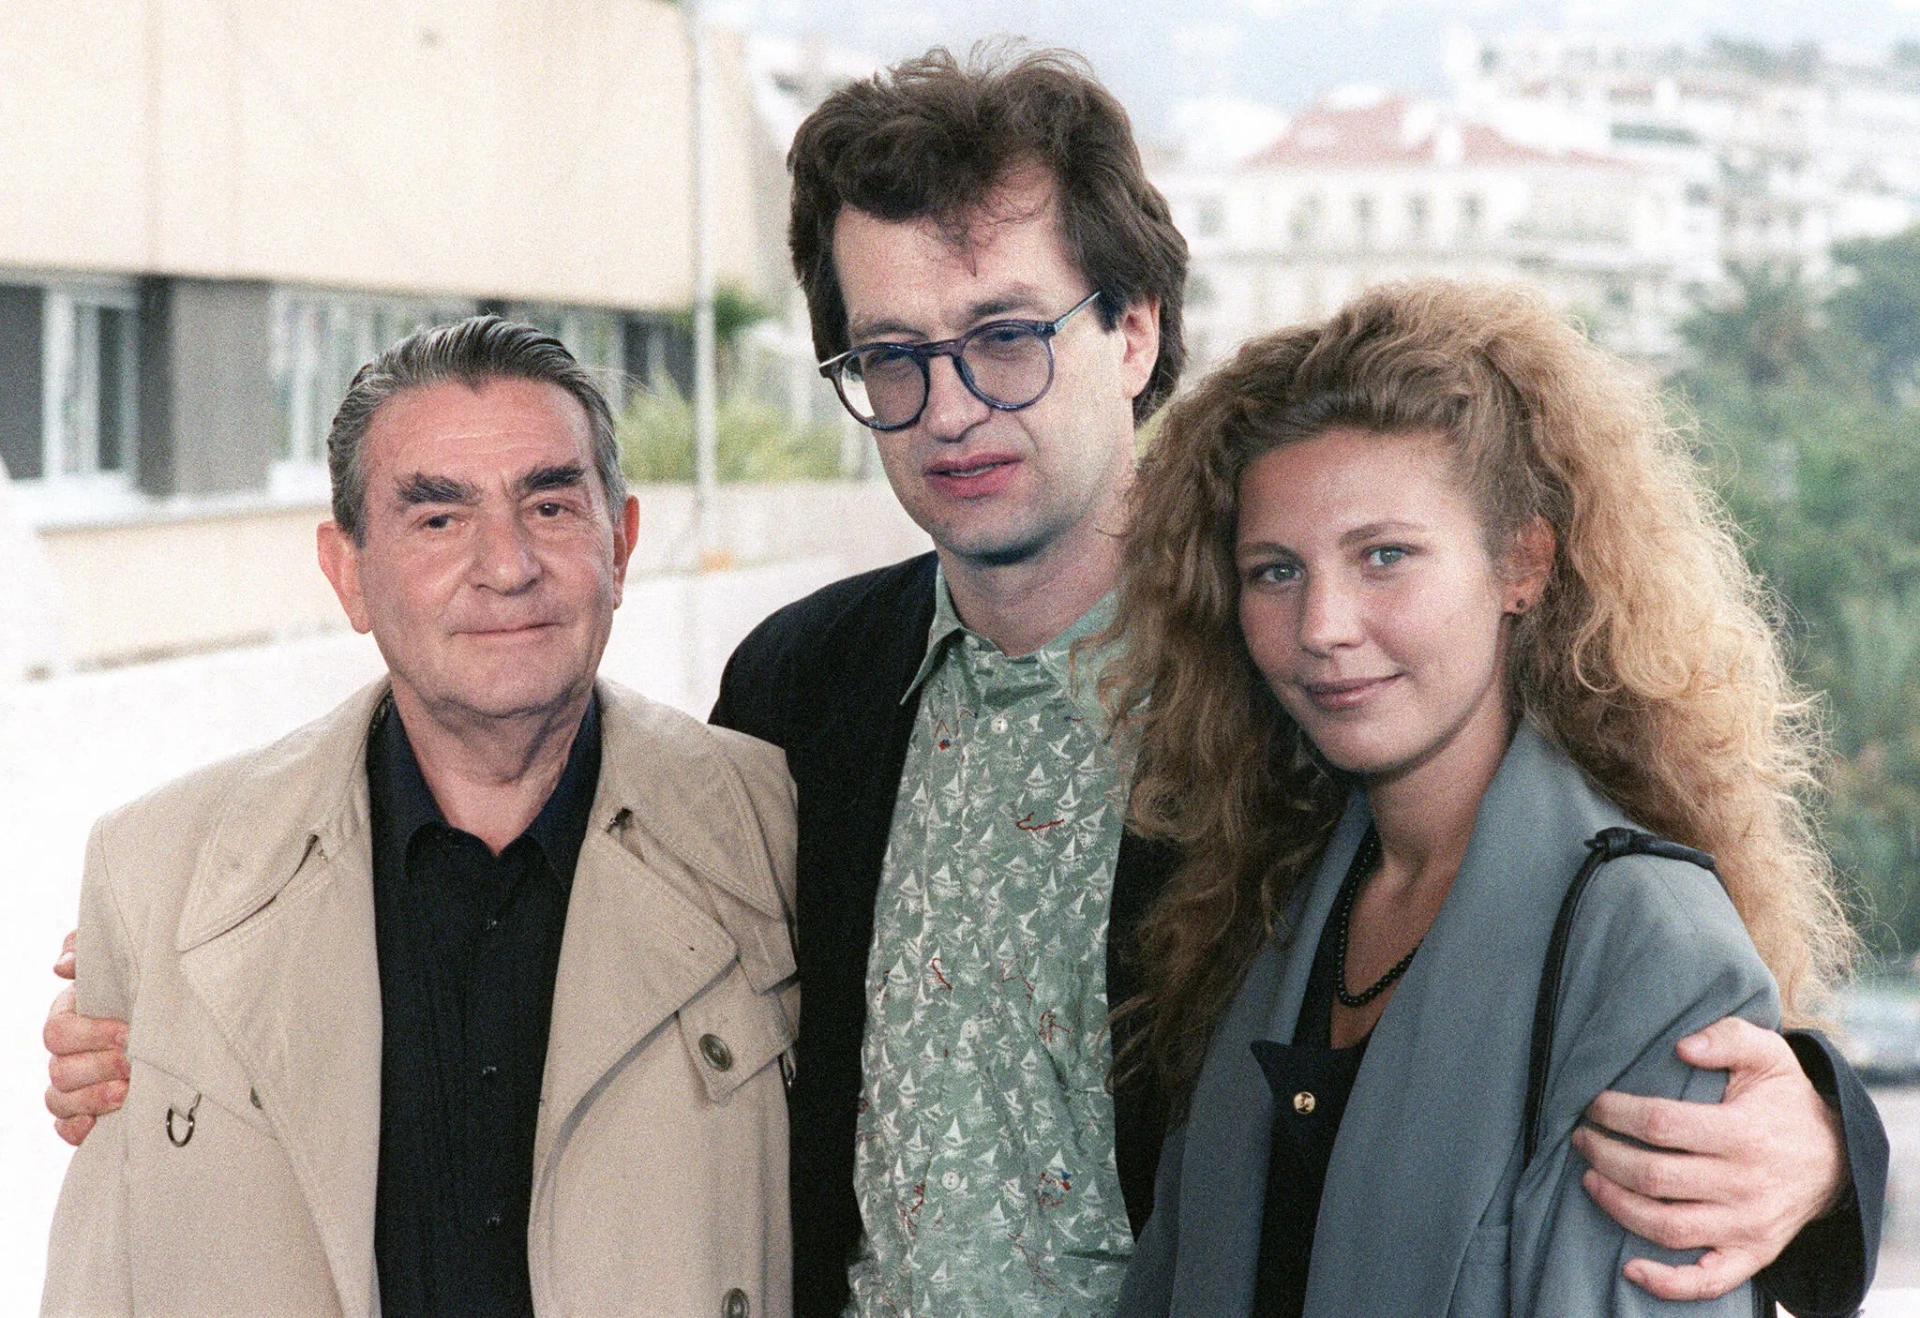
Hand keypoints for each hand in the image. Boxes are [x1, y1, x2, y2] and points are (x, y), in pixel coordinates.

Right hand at [45, 930, 130, 1146]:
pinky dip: (76, 1129)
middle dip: (98, 1068)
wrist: (180, 1017)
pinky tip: (98, 1124)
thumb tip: (63, 966)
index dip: (90, 1034)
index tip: (128, 1033)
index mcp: (72, 1015)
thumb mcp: (127, 961)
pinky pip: (64, 1127)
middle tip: (132, 1065)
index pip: (58, 1031)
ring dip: (92, 1098)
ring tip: (127, 1092)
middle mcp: (67, 1052)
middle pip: (60, 1069)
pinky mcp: (83, 1112)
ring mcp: (72, 1084)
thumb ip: (90, 950)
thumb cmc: (150, 985)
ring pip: (59, 1098)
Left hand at [1572, 1016, 1845, 1301]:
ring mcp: (1747, 1226)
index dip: (1616, 1113)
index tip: (1592, 1103)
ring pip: (1666, 1227)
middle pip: (1653, 1177)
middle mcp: (1745, 1185)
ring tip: (1589, 1178)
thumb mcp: (1769, 1054)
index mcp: (1743, 1133)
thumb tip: (1682, 1046)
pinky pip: (1706, 1281)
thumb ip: (1727, 1037)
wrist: (1837, 1158)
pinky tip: (1630, 1269)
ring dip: (1617, 1205)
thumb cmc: (1786, 1101)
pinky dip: (1666, 1282)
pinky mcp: (1752, 1255)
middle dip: (1604, 1155)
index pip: (1661, 1125)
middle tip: (1581, 1138)